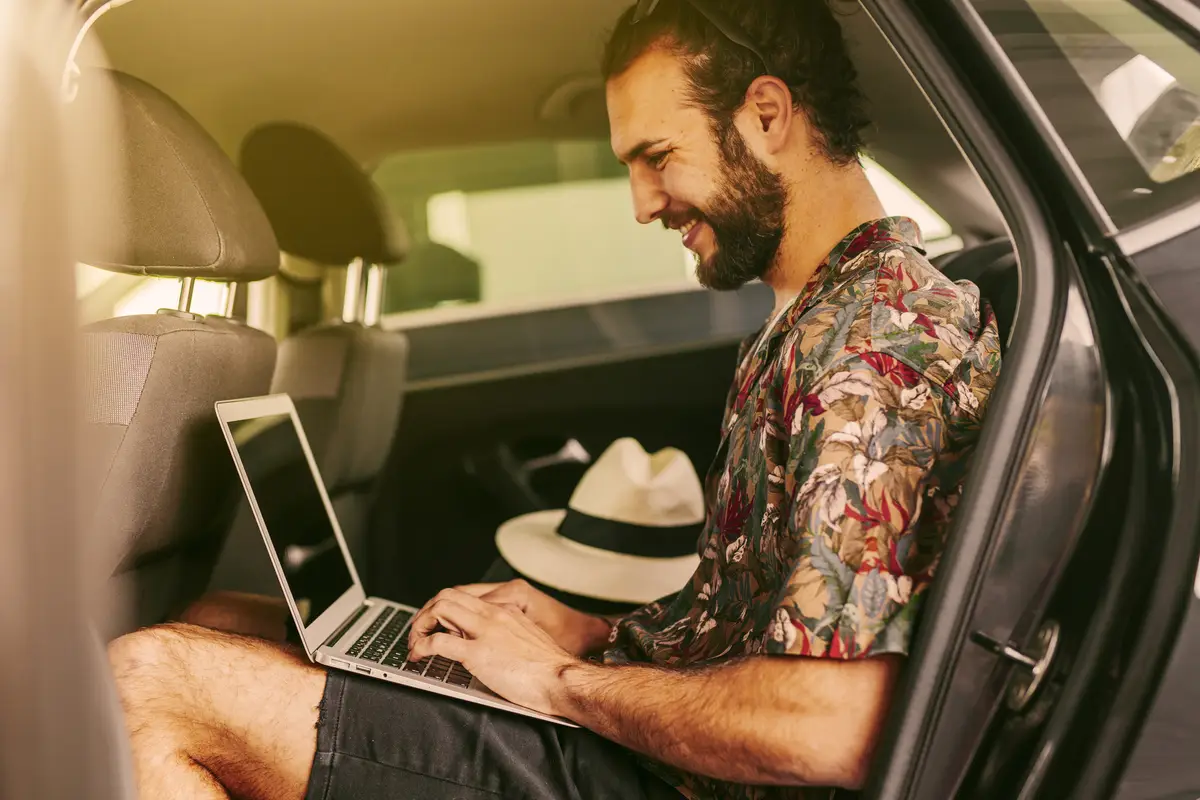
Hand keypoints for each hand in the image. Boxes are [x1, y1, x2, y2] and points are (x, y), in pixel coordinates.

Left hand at [406, 587, 576, 715]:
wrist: (563, 679)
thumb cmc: (551, 668)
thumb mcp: (528, 639)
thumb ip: (509, 634)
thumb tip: (494, 644)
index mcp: (506, 611)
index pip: (465, 597)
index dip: (443, 608)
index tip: (436, 624)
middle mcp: (493, 615)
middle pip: (447, 595)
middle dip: (426, 612)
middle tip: (419, 631)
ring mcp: (485, 632)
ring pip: (439, 609)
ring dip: (420, 626)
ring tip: (415, 643)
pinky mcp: (478, 654)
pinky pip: (438, 642)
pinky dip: (421, 646)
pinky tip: (419, 656)